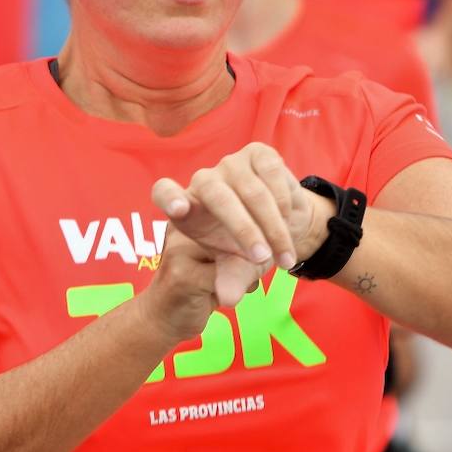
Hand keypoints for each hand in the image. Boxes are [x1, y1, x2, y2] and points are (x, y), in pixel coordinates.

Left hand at [138, 143, 329, 341]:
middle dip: (243, 229)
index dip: (170, 198)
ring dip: (272, 227)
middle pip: (216, 195)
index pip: (164, 192)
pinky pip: (272, 174)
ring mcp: (230, 165)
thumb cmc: (247, 249)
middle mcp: (204, 181)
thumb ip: (229, 279)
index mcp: (186, 208)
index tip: (178, 209)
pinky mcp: (257, 154)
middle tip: (261, 258)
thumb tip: (228, 297)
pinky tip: (287, 220)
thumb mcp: (236, 269)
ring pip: (251, 191)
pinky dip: (283, 203)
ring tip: (284, 258)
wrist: (281, 226)